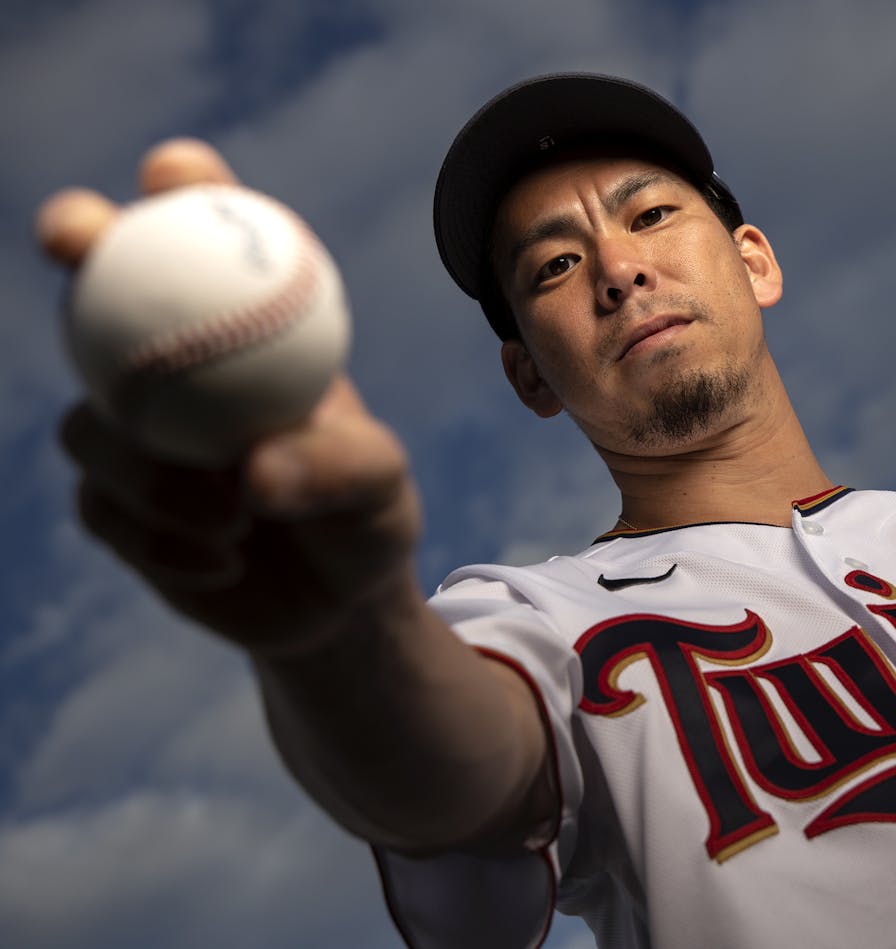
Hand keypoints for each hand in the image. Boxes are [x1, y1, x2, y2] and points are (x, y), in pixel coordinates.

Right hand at [41, 140, 422, 655]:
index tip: (174, 175)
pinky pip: (102, 510)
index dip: (184, 189)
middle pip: (103, 285)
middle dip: (79, 238)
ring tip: (238, 520)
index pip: (213, 240)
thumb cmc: (366, 515)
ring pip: (90, 424)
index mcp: (246, 336)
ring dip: (153, 477)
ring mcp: (133, 435)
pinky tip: (222, 564)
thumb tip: (251, 471)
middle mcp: (176, 368)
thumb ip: (334, 468)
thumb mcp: (378, 484)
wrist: (335, 601)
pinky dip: (161, 540)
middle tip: (77, 242)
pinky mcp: (112, 505)